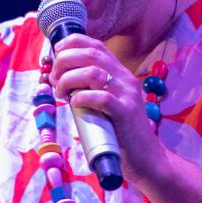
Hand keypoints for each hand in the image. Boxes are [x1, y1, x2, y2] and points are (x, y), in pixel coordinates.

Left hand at [48, 34, 169, 187]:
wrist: (146, 158)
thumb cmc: (120, 132)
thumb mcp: (105, 103)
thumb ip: (90, 89)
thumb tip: (60, 81)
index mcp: (120, 74)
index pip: (95, 45)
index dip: (71, 44)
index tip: (56, 54)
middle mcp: (125, 79)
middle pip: (91, 54)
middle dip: (64, 62)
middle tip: (55, 80)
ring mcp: (127, 95)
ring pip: (93, 73)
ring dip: (69, 79)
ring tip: (61, 94)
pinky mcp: (125, 114)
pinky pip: (101, 98)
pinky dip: (82, 98)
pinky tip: (74, 104)